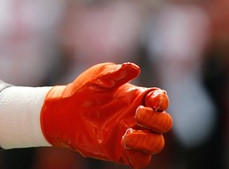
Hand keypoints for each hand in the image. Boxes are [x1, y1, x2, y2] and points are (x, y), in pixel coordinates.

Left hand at [41, 62, 172, 168]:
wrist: (64, 111)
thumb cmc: (84, 90)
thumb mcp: (99, 77)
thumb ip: (117, 73)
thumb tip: (135, 67)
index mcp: (139, 98)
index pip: (161, 101)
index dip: (162, 101)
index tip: (153, 100)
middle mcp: (140, 118)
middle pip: (164, 123)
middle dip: (157, 120)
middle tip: (138, 114)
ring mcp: (133, 136)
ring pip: (157, 144)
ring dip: (149, 140)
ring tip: (128, 134)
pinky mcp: (123, 152)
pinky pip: (141, 159)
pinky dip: (140, 153)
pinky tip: (124, 142)